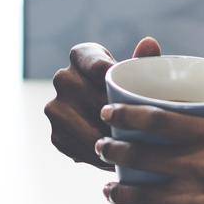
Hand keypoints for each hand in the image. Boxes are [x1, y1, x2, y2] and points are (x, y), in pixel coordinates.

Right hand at [46, 37, 158, 168]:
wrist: (111, 122)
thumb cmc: (129, 92)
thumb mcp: (138, 76)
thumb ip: (143, 61)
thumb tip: (149, 43)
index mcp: (82, 56)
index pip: (97, 66)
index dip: (116, 82)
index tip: (131, 95)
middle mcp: (63, 78)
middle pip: (92, 99)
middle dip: (117, 117)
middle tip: (141, 131)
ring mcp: (54, 108)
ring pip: (85, 128)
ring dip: (108, 140)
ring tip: (133, 149)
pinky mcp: (56, 135)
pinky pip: (79, 149)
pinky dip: (99, 157)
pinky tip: (118, 160)